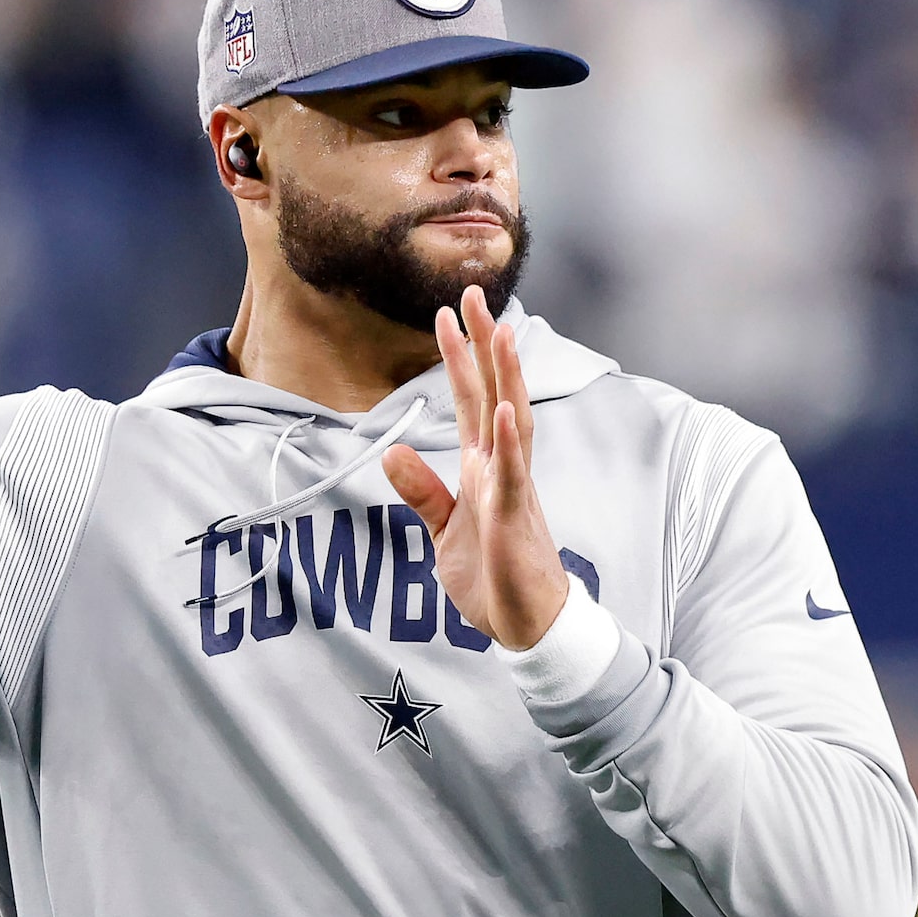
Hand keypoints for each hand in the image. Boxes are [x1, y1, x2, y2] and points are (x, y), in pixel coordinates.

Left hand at [383, 285, 570, 650]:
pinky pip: (513, 475)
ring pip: (511, 420)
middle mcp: (500, 467)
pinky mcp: (514, 518)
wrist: (524, 624)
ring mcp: (511, 488)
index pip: (470, 399)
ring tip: (500, 331)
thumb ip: (422, 489)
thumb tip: (393, 450)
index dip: (458, 357)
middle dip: (482, 344)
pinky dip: (510, 442)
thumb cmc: (492, 574)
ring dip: (504, 376)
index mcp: (483, 466)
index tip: (447, 313)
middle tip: (473, 292)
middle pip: (492, 393)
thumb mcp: (444, 528)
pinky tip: (508, 412)